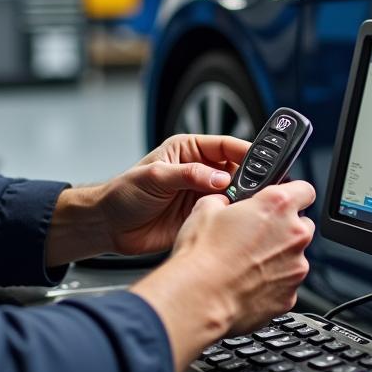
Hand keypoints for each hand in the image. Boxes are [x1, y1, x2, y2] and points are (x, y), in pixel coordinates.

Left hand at [99, 134, 249, 255]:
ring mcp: (200, 195)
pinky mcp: (200, 217)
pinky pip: (223, 215)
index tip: (262, 160)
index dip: (244, 151)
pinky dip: (232, 218)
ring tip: (249, 204)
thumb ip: (189, 175)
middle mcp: (198, 171)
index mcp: (188, 150)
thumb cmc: (124, 193)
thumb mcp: (155, 177)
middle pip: (235, 170)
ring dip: (241, 199)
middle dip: (249, 177)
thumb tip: (220, 177)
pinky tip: (236, 220)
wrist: (109, 226)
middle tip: (260, 186)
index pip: (224, 145)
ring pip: (233, 194)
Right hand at [131, 179, 315, 369]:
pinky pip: (286, 283)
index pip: (305, 190)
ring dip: (278, 256)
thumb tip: (224, 204)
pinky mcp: (290, 296)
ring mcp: (295, 267)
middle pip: (302, 224)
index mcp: (277, 206)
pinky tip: (247, 283)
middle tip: (257, 234)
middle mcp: (294, 235)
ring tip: (247, 263)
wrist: (200, 299)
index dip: (294, 193)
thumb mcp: (205, 208)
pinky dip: (273, 282)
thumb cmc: (202, 255)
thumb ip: (225, 201)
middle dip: (284, 227)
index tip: (284, 200)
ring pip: (295, 256)